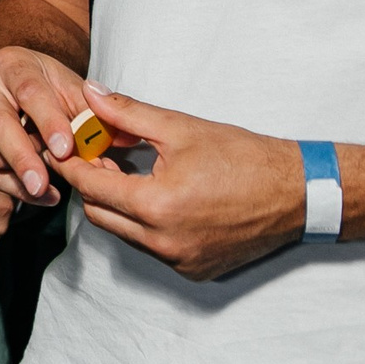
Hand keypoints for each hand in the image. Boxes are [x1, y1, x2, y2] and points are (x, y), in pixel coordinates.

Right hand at [0, 45, 93, 204]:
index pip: (31, 92)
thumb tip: (120, 140)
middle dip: (22, 157)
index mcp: (14, 64)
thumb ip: (95, 115)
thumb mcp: (74, 92)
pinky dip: (4, 185)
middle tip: (42, 185)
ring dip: (18, 176)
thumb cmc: (48, 89)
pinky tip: (29, 192)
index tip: (65, 150)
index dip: (48, 122)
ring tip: (47, 188)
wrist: (15, 82)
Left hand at [54, 83, 304, 280]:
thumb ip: (127, 114)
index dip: (72, 164)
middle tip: (99, 156)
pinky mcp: (195, 270)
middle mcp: (164, 242)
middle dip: (93, 184)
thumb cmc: (244, 157)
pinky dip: (144, 225)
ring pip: (123, 233)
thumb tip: (90, 93)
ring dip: (118, 205)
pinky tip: (158, 198)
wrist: (300, 193)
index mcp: (156, 206)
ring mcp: (180, 260)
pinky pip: (151, 247)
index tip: (64, 146)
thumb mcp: (181, 128)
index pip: (90, 186)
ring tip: (129, 174)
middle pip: (100, 213)